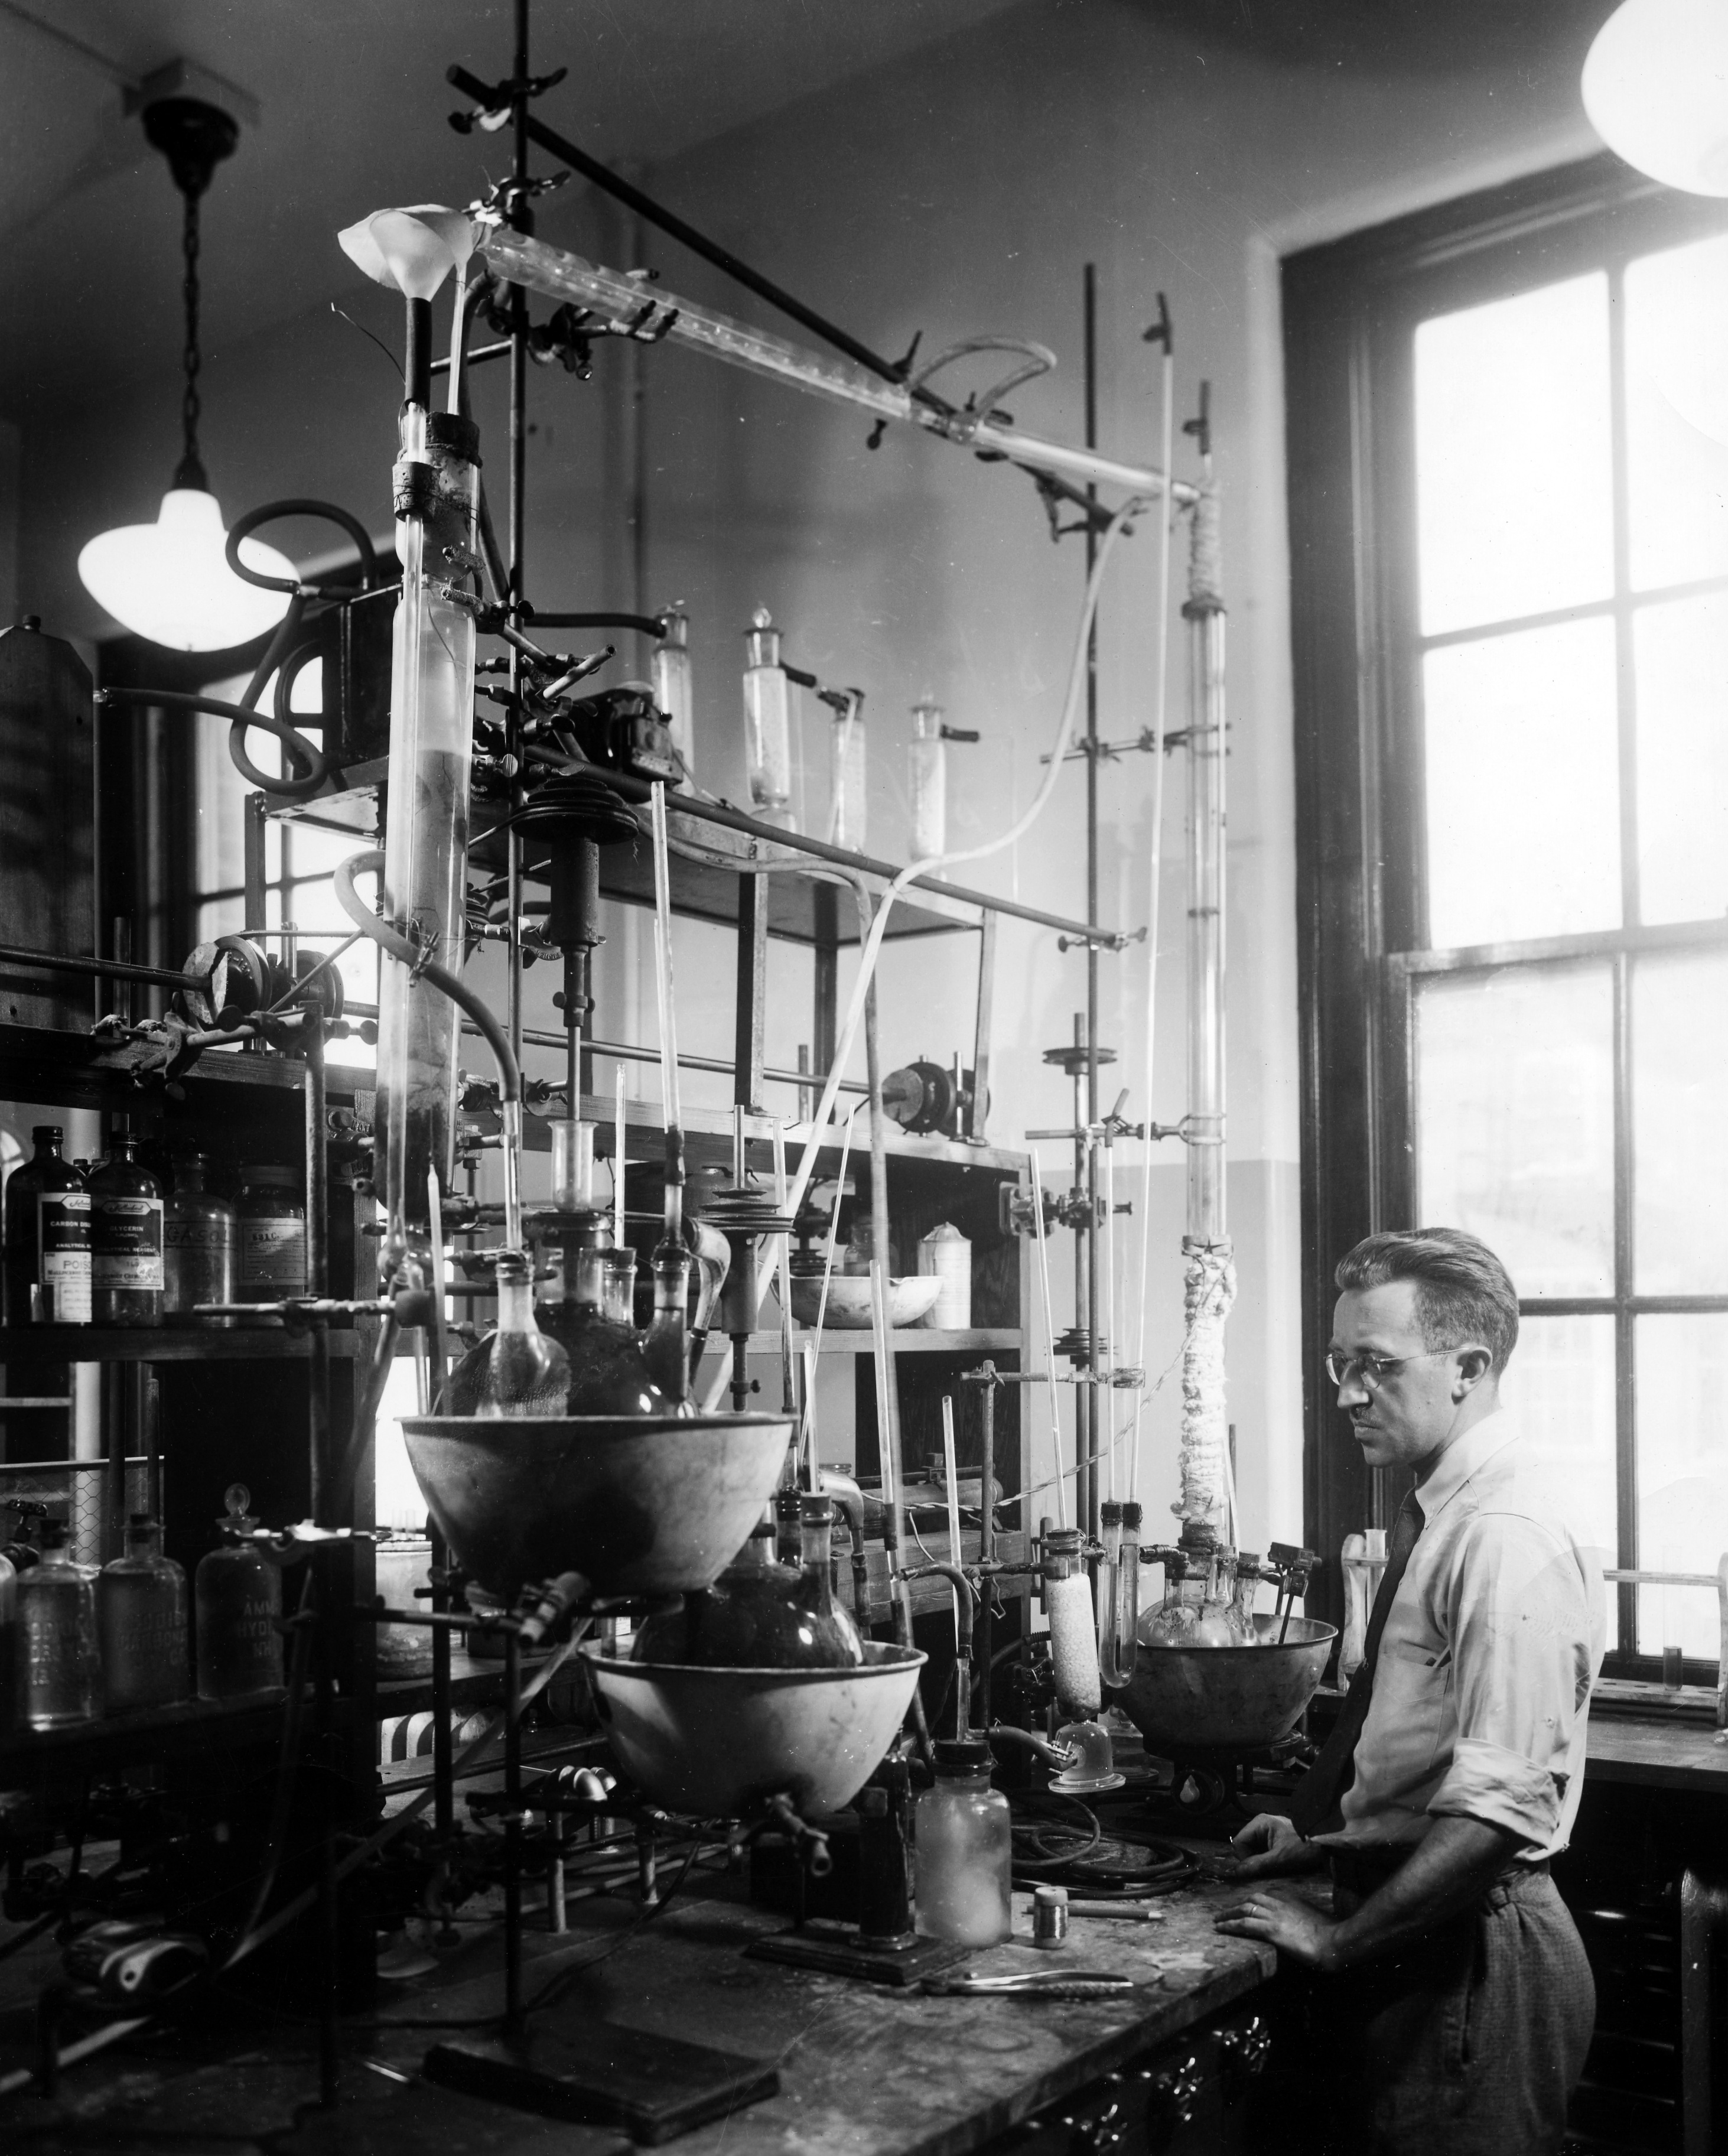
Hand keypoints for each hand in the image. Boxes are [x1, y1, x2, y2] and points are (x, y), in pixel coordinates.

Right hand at [1211, 1811, 1318, 1882]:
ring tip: (1272, 1867)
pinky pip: (1262, 1850)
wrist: (1326, 1843)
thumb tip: (1236, 1872)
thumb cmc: (1303, 1847)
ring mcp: (1268, 1831)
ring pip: (1253, 1849)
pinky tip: (1276, 1863)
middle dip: (1252, 1859)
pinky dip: (1265, 1859)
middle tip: (1266, 1869)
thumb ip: (1257, 1864)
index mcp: (1259, 1823)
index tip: (1255, 1869)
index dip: (1243, 1858)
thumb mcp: (1279, 1858)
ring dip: (1259, 1860)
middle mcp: (1261, 1824)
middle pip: (1245, 1845)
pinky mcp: (1274, 1838)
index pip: (1238, 1842)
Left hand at [1213, 1888, 1339, 1970]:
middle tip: (1225, 1912)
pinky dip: (1230, 1925)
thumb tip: (1297, 1924)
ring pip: (1244, 1909)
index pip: (1266, 1894)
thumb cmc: (1331, 1934)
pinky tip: (1221, 1928)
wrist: (1336, 1941)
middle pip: (1252, 1899)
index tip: (1244, 1905)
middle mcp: (1280, 1903)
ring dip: (1228, 1914)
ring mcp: (1275, 1915)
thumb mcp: (1315, 1919)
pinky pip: (1245, 1924)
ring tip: (1217, 1920)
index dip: (1252, 1900)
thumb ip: (1303, 1916)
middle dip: (1237, 1904)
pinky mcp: (1272, 1930)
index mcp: (1291, 1899)